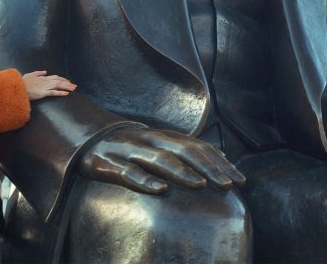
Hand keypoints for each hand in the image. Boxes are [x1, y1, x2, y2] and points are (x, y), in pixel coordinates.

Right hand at [22, 70, 76, 100]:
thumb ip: (39, 73)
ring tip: (74, 89)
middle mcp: (45, 81)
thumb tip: (45, 71)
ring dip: (67, 87)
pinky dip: (60, 93)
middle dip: (68, 83)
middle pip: (59, 81)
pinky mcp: (42, 93)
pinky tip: (66, 94)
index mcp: (43, 78)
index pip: (55, 77)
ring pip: (58, 86)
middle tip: (75, 86)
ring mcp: (44, 87)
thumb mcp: (31, 74)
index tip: (68, 81)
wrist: (17, 87)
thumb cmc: (22, 82)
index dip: (62, 79)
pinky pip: (53, 92)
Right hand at [79, 128, 245, 194]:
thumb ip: (188, 150)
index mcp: (164, 137)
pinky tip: (160, 190)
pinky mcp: (108, 164)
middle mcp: (149, 140)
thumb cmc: (131, 147)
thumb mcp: (160, 145)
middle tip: (228, 185)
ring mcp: (128, 151)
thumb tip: (222, 157)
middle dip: (208, 168)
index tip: (240, 179)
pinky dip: (145, 181)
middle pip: (183, 151)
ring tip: (200, 184)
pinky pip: (128, 173)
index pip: (198, 147)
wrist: (86, 141)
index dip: (219, 162)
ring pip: (158, 160)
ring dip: (181, 172)